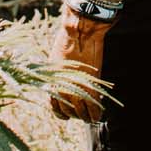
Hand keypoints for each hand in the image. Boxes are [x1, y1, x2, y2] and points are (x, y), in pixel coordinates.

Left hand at [48, 4, 114, 121]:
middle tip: (82, 113)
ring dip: (86, 116)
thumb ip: (57, 77)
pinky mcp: (91, 87)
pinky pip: (93, 108)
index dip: (63, 113)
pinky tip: (97, 116)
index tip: (68, 114)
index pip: (56, 108)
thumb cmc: (66, 43)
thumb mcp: (55, 62)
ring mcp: (77, 90)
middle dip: (76, 114)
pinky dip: (96, 114)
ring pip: (81, 113)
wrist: (79, 34)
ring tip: (90, 117)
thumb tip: (60, 85)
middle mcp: (63, 91)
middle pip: (70, 112)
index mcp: (52, 85)